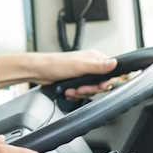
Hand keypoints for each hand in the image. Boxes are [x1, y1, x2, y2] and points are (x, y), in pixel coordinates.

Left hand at [0, 50, 119, 98]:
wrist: (38, 71)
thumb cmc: (55, 65)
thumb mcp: (80, 66)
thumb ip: (98, 66)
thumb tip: (115, 63)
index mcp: (94, 58)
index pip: (110, 71)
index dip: (106, 82)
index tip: (99, 86)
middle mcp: (90, 65)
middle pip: (100, 84)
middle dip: (89, 89)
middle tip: (80, 88)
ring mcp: (82, 74)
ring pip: (90, 90)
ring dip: (80, 92)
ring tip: (71, 90)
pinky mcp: (75, 81)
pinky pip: (81, 93)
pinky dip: (74, 94)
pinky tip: (68, 91)